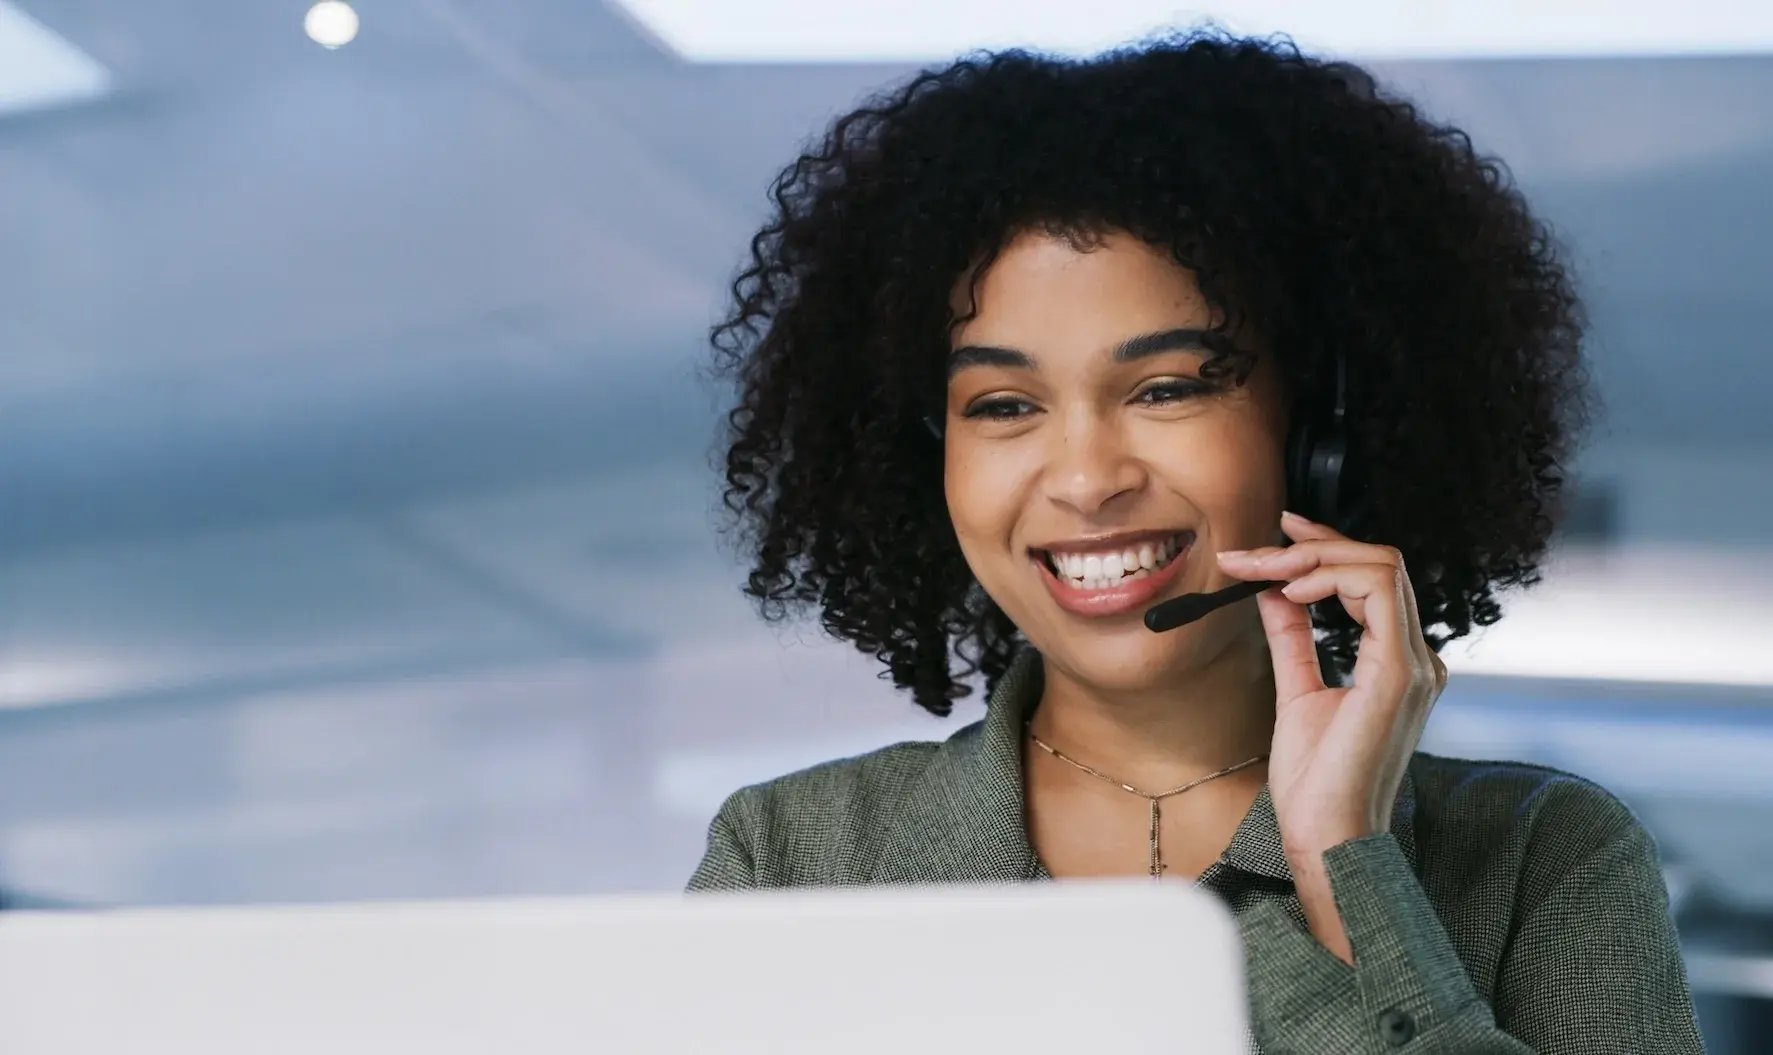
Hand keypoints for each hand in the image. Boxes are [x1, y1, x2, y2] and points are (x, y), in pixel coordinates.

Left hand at [1216, 509, 1446, 962]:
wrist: (1326, 835)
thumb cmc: (1316, 781)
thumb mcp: (1297, 691)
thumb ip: (1294, 638)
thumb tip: (1273, 592)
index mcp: (1399, 663)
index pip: (1373, 579)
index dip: (1326, 547)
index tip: (1276, 536)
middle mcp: (1417, 659)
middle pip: (1379, 562)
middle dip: (1313, 544)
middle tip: (1256, 550)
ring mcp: (1414, 665)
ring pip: (1381, 566)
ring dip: (1315, 556)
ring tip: (1266, 570)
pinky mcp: (1398, 674)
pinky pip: (1377, 592)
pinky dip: (1329, 577)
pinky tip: (1290, 591)